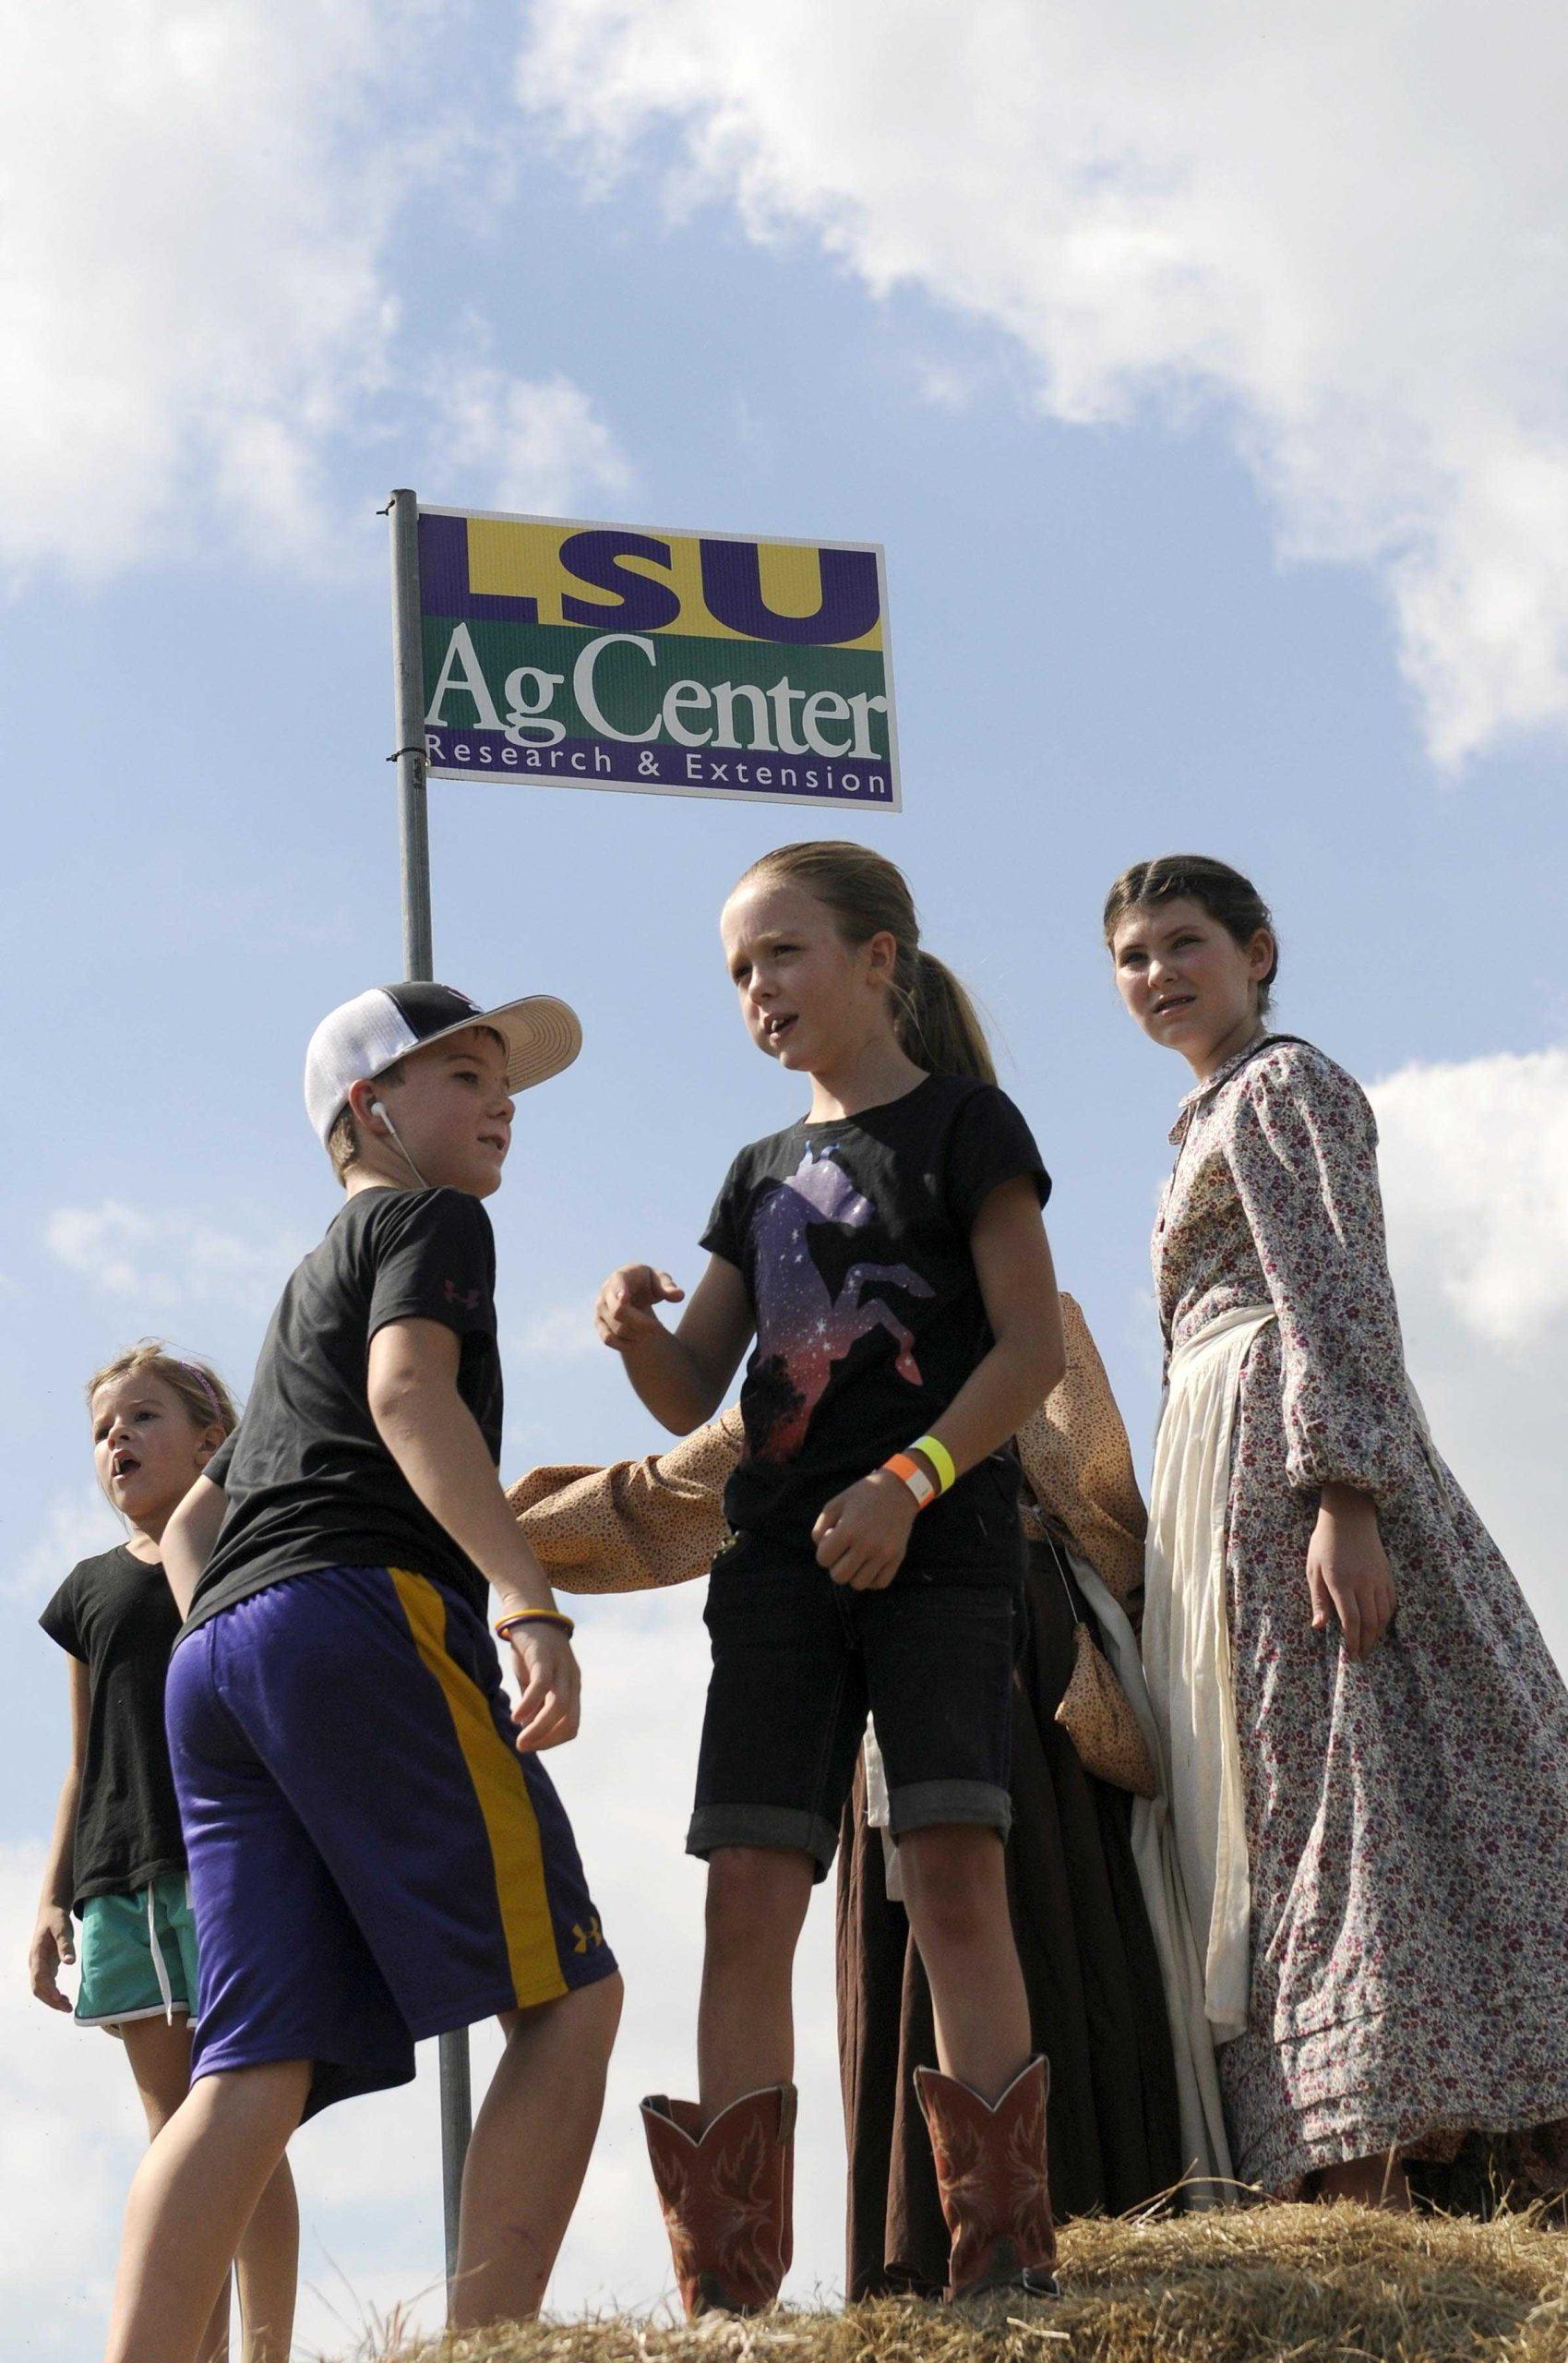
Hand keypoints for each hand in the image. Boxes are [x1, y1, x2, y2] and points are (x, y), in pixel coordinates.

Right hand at [29, 1905, 73, 2011]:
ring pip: (41, 1988)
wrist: (51, 1912)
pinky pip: (47, 1984)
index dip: (48, 1989)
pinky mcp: (46, 1966)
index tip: (59, 1998)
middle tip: (67, 2008)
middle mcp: (35, 1963)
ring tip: (68, 2007)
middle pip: (38, 1988)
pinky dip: (54, 1994)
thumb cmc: (56, 1919)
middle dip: (51, 2000)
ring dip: (52, 1999)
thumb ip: (65, 1945)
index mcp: (37, 1954)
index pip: (39, 1977)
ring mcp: (39, 1965)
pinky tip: (65, 1999)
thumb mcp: (63, 1928)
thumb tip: (70, 1962)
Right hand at [508, 1624, 581, 1752]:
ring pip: (559, 1707)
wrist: (529, 1611)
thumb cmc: (531, 1650)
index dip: (552, 1741)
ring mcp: (561, 1667)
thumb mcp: (534, 1681)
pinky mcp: (544, 1656)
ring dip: (540, 1729)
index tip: (530, 1746)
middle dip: (547, 1740)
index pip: (571, 1726)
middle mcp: (571, 1680)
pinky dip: (530, 1705)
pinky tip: (516, 1716)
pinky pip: (542, 1685)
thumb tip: (528, 1732)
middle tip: (524, 1747)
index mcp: (572, 1688)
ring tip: (520, 1739)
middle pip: (570, 1721)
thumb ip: (535, 1704)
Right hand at [595, 1264, 684, 1350]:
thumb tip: (679, 1296)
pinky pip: (608, 1339)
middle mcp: (605, 1292)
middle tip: (659, 1327)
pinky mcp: (599, 1323)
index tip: (625, 1298)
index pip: (617, 1287)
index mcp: (620, 1277)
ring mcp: (600, 1309)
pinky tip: (639, 1341)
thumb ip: (669, 1287)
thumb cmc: (648, 1283)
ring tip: (651, 1329)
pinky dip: (625, 1344)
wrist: (632, 1289)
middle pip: (619, 1313)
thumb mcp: (660, 1280)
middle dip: (642, 1323)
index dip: (619, 1293)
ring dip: (637, 1334)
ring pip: (617, 1329)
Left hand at [813, 1469, 918, 1590]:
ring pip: (858, 1584)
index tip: (834, 1539)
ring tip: (857, 1558)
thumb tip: (821, 1550)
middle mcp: (867, 1544)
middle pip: (839, 1577)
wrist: (898, 1490)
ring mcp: (884, 1554)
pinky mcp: (897, 1558)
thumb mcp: (835, 1504)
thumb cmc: (862, 1496)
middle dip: (836, 1566)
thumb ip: (820, 1528)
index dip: (824, 1551)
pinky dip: (871, 1579)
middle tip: (844, 1551)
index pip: (823, 1559)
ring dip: (853, 1574)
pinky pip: (880, 1584)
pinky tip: (869, 1564)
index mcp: (849, 1530)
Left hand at [1307, 1487, 1396, 1659]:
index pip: (1351, 1620)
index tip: (1351, 1655)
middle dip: (1366, 1643)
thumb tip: (1319, 1627)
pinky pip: (1391, 1602)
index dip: (1352, 1641)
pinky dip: (1387, 1618)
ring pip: (1383, 1615)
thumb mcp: (1313, 1570)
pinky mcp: (1387, 1574)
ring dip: (1378, 1634)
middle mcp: (1363, 1583)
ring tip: (1370, 1645)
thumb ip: (1318, 1600)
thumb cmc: (1325, 1544)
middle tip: (1362, 1656)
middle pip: (1370, 1622)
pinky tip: (1380, 1625)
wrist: (1349, 1517)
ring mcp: (1378, 1578)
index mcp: (1341, 1582)